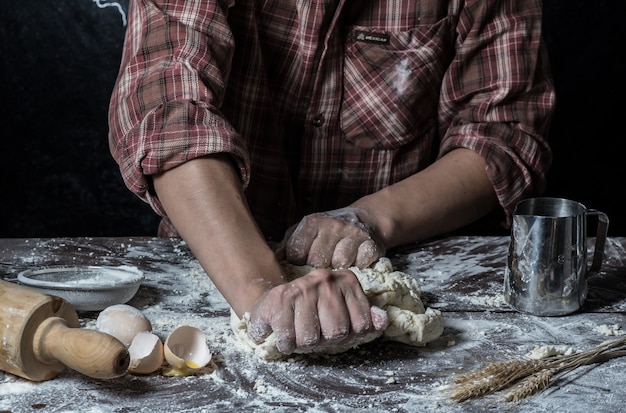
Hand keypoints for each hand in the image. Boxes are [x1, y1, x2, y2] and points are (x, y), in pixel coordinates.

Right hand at [246, 268, 388, 353]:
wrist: (273, 301)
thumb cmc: (314, 311)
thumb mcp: (345, 310)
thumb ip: (366, 317)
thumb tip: (382, 321)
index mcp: (347, 280)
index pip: (361, 325)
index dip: (349, 336)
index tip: (336, 329)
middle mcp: (326, 279)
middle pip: (337, 332)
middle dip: (324, 340)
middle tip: (315, 332)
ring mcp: (302, 287)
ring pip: (311, 339)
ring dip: (303, 344)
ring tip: (299, 332)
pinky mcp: (280, 298)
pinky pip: (288, 338)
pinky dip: (286, 345)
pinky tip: (286, 335)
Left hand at [276, 207, 385, 268]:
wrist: (366, 219)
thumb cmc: (329, 230)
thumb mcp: (306, 231)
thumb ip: (288, 244)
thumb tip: (274, 260)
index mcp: (311, 222)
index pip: (296, 253)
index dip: (298, 262)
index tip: (304, 261)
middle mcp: (332, 225)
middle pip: (317, 261)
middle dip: (318, 267)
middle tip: (323, 264)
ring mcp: (353, 234)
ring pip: (339, 264)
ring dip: (338, 268)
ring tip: (338, 262)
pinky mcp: (371, 244)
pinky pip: (360, 264)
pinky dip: (357, 267)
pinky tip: (355, 261)